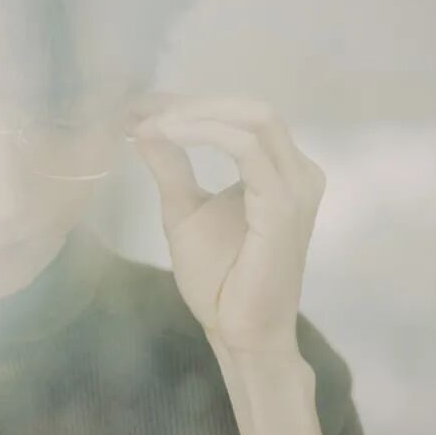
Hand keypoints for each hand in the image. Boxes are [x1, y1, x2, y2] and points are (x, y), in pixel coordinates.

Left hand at [130, 95, 326, 356]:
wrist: (239, 332)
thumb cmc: (220, 279)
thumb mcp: (184, 209)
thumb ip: (170, 166)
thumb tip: (143, 126)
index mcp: (281, 170)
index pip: (239, 115)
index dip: (187, 103)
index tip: (137, 107)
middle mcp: (298, 171)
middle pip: (250, 107)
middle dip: (190, 102)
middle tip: (140, 110)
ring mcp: (296, 187)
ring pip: (251, 119)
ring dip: (194, 113)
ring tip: (148, 123)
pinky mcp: (283, 206)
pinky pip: (245, 149)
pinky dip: (204, 133)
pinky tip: (165, 135)